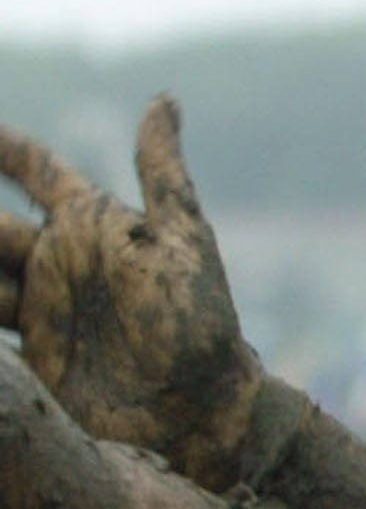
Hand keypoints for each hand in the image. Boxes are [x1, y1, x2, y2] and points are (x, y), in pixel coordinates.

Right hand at [0, 98, 261, 488]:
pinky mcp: (32, 356)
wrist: (202, 411)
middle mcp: (56, 262)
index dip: (3, 145)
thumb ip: (161, 172)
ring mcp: (39, 308)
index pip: (35, 169)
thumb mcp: (181, 239)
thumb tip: (163, 97)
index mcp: (90, 225)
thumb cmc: (200, 321)